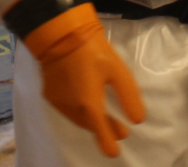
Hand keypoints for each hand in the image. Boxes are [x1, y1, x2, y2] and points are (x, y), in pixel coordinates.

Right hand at [25, 4, 145, 156]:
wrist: (59, 33)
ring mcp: (58, 101)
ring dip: (91, 121)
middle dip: (104, 129)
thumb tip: (137, 120)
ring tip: (105, 119)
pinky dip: (79, 112)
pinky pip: (67, 109)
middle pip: (89, 124)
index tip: (114, 153)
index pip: (100, 130)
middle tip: (120, 131)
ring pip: (77, 118)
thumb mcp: (117, 70)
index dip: (107, 142)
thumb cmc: (92, 50)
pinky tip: (86, 105)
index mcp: (88, 103)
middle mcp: (71, 107)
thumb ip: (128, 96)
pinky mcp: (49, 93)